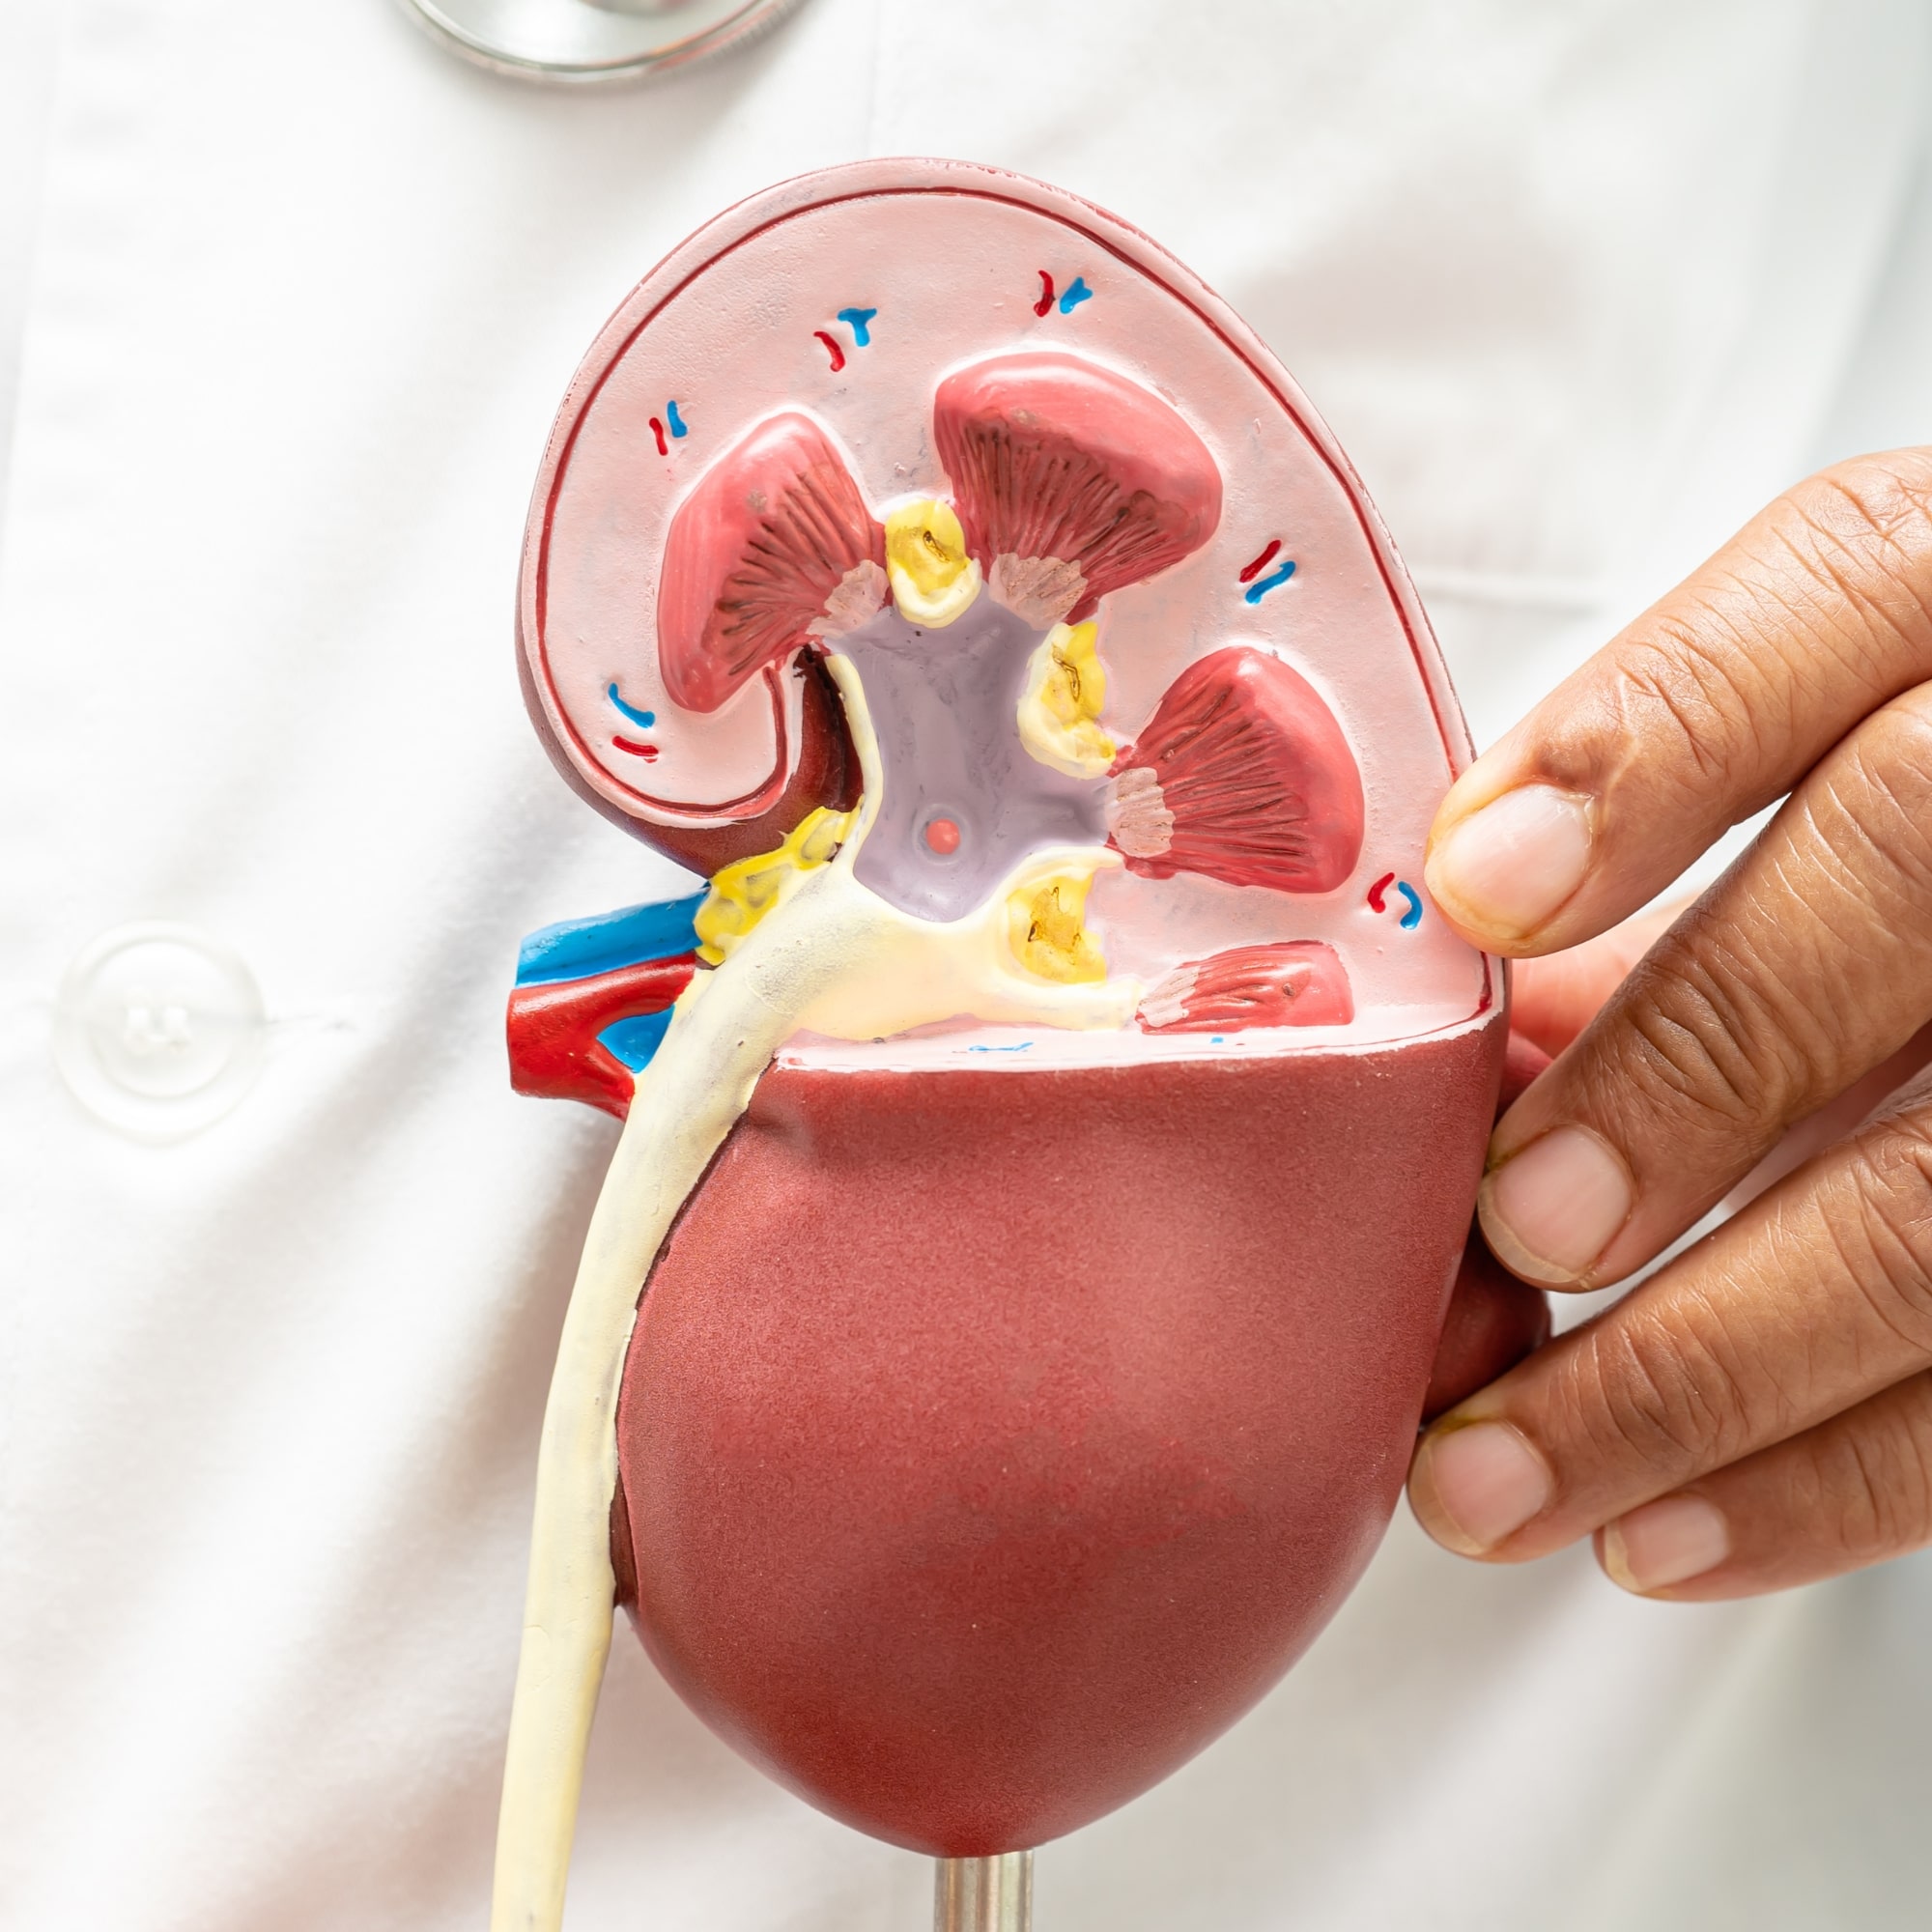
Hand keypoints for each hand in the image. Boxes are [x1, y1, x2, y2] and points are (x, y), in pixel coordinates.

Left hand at [1407, 450, 1931, 1599]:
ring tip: (1509, 1477)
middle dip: (1690, 1071)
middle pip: (1906, 874)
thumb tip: (1450, 1050)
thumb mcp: (1804, 780)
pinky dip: (1837, 1479)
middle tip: (1511, 1226)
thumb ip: (1648, 875)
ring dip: (1719, 1364)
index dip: (1648, 746)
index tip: (1480, 892)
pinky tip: (1670, 1533)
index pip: (1834, 591)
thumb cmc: (1903, 807)